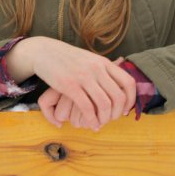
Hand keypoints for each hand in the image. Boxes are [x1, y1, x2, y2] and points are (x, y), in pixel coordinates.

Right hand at [9, 37, 135, 129]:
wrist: (43, 52)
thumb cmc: (67, 58)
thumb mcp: (89, 59)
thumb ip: (103, 69)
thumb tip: (118, 82)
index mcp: (104, 62)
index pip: (128, 83)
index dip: (131, 100)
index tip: (124, 110)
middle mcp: (97, 69)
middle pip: (118, 97)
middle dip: (117, 113)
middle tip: (110, 119)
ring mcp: (83, 76)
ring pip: (104, 104)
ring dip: (104, 119)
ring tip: (99, 123)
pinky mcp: (69, 85)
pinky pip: (87, 107)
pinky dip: (91, 119)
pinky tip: (89, 123)